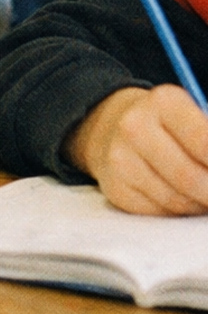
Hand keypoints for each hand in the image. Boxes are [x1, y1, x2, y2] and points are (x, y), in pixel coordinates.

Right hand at [65, 85, 207, 214]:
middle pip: (190, 176)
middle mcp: (135, 125)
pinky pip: (158, 211)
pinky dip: (175, 210)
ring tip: (199, 192)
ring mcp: (120, 156)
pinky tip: (176, 195)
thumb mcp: (195, 119)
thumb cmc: (170, 129)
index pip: (205, 142)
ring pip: (176, 199)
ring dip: (196, 203)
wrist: (116, 129)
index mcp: (164, 102)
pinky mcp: (115, 185)